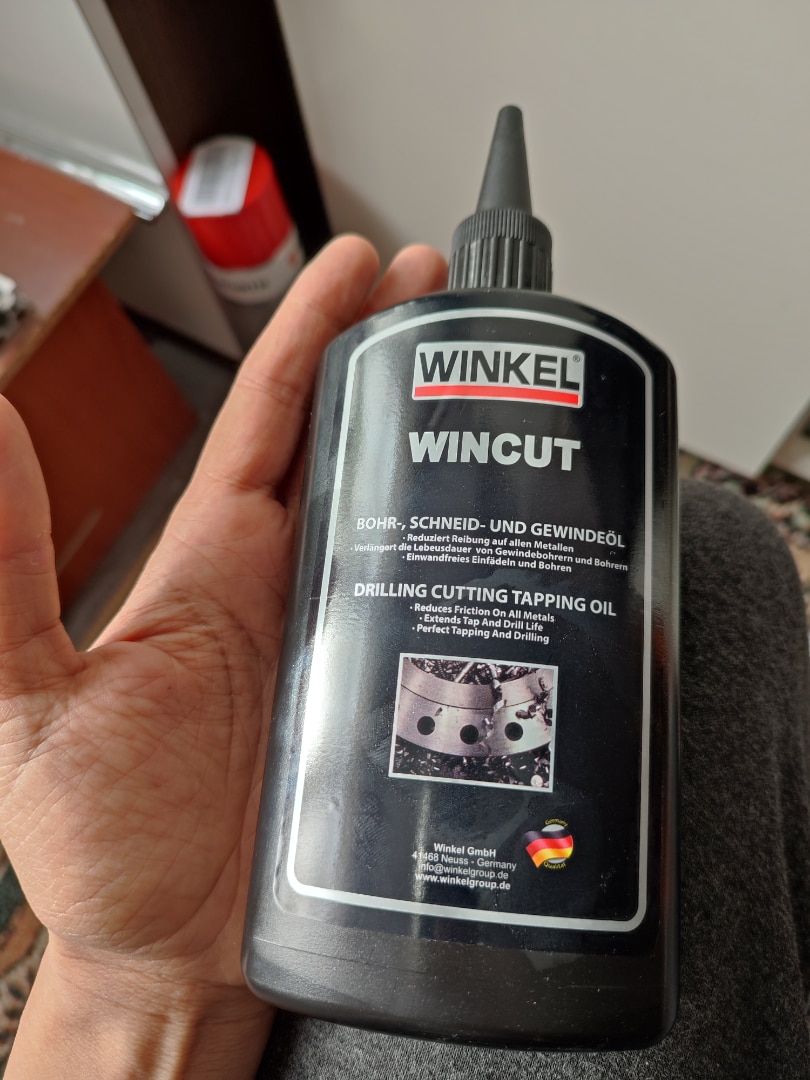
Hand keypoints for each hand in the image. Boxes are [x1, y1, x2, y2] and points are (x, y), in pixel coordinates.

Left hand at [0, 237, 446, 1077]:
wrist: (182, 956)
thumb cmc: (109, 850)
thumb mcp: (30, 711)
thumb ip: (10, 579)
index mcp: (213, 562)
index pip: (268, 415)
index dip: (312, 332)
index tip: (357, 267)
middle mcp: (286, 583)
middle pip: (351, 438)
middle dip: (398, 351)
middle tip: (449, 289)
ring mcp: (345, 636)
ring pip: (403, 507)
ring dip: (447, 434)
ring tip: (498, 370)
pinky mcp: (393, 696)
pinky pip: (445, 607)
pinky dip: (481, 554)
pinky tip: (521, 524)